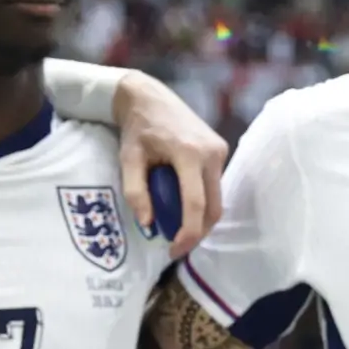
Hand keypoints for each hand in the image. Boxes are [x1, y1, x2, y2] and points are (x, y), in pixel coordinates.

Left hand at [111, 74, 227, 261]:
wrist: (149, 97)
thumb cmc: (137, 129)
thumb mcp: (128, 160)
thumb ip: (135, 192)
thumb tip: (149, 224)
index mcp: (189, 153)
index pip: (195, 204)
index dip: (188, 233)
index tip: (174, 250)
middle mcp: (211, 152)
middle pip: (213, 207)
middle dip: (198, 232)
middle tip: (177, 246)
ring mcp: (220, 150)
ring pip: (217, 198)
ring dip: (201, 217)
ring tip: (178, 227)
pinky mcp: (220, 150)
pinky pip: (215, 185)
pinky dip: (202, 201)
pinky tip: (184, 205)